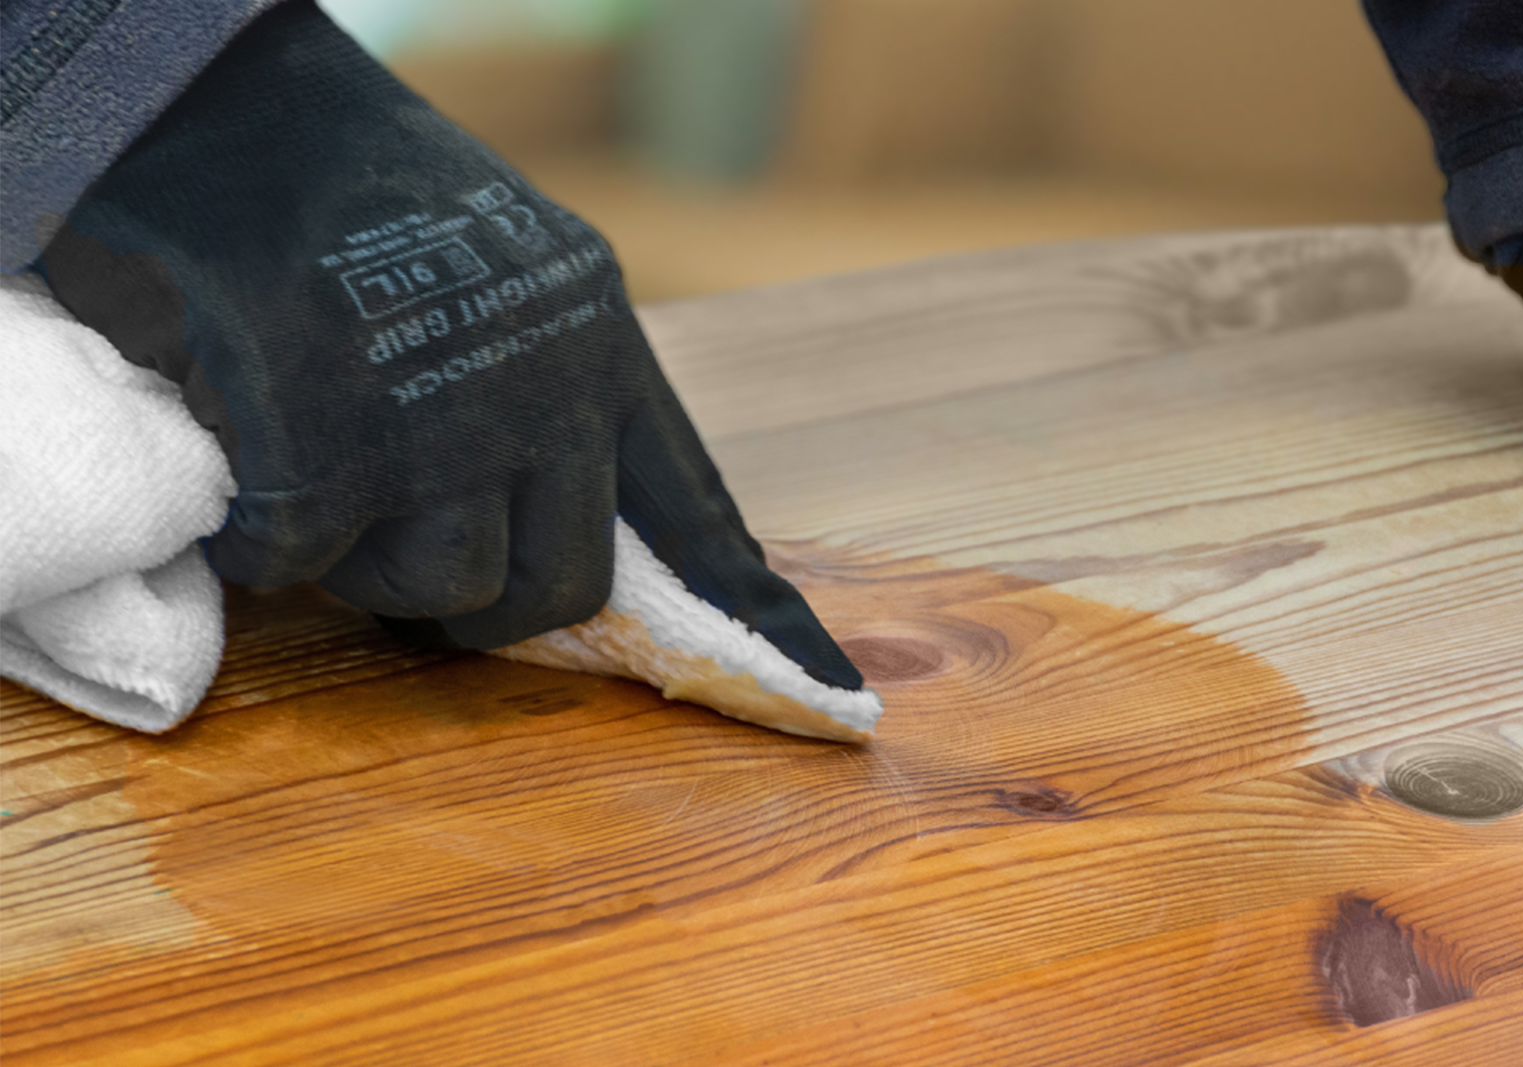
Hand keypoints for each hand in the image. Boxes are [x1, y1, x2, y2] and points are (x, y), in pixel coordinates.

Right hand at [40, 0, 863, 689]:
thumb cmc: (355, 195)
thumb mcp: (506, 277)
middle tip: (408, 541)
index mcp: (601, 341)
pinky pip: (308, 564)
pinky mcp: (343, 452)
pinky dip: (264, 533)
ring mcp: (455, 422)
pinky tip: (248, 442)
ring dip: (368, 559)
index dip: (759, 614)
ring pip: (445, 587)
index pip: (696, 509)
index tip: (834, 699)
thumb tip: (547, 524)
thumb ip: (551, 393)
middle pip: (563, 588)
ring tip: (318, 458)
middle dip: (485, 601)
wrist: (232, 112)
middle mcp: (552, 387)